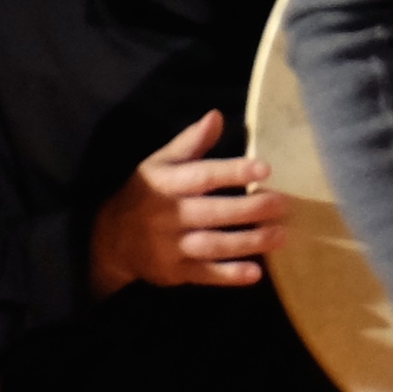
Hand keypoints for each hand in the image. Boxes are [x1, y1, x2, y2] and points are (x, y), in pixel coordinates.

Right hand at [89, 110, 280, 293]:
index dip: (233, 172)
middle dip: (249, 209)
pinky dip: (229, 276)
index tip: (264, 169)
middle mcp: (168, 215)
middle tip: (283, 204)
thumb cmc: (146, 193)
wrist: (109, 239)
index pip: (202, 176)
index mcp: (166, 184)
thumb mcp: (160, 163)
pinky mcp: (175, 272)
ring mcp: (171, 246)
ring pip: (213, 245)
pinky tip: (255, 273)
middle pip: (212, 212)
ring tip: (281, 235)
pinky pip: (205, 274)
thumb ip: (190, 142)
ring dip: (248, 242)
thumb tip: (217, 116)